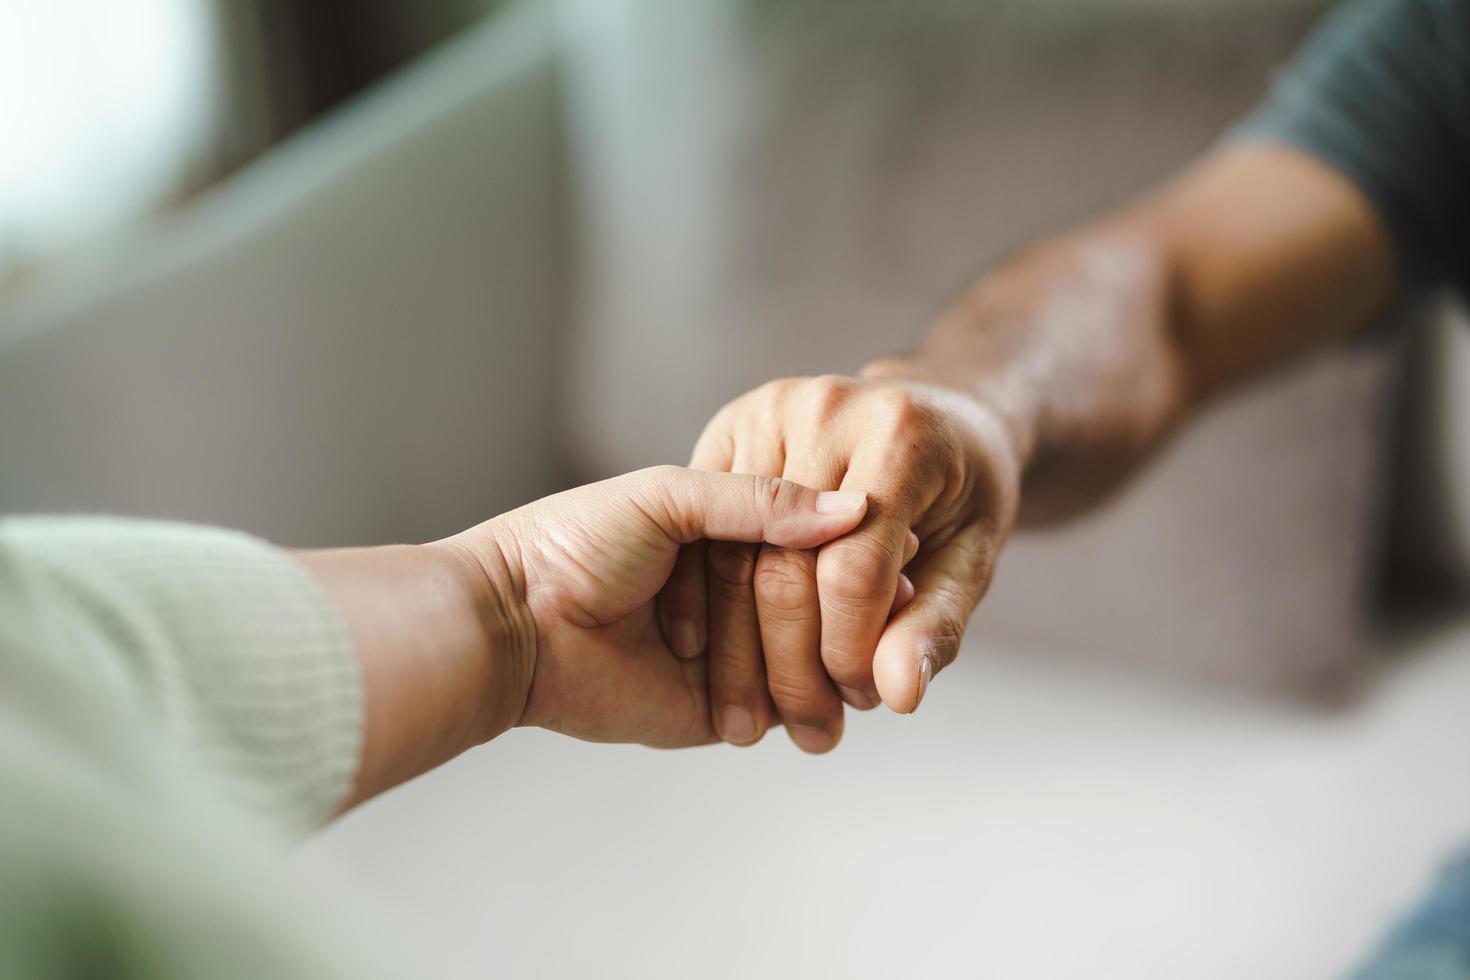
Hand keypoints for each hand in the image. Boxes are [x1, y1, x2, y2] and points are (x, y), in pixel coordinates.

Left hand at [449, 465, 868, 746]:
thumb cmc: (576, 543)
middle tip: (903, 607)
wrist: (513, 625)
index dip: (852, 547)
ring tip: (879, 656)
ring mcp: (728, 654)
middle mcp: (730, 594)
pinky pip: (780, 709)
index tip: (903, 546)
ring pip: (806, 659)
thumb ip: (758, 501)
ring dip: (840, 662)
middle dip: (856, 612)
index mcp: (719, 533)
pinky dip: (812, 705)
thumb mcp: (668, 496)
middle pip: (815, 603)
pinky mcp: (716, 711)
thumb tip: (854, 510)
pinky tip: (848, 696)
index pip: (806, 540)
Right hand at [659, 375, 1021, 750]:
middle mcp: (823, 410)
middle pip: (782, 565)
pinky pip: (704, 532)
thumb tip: (898, 696)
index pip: (853, 569)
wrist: (932, 412)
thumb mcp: (972, 557)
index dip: (851, 651)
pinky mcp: (727, 426)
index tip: (861, 702)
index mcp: (898, 435)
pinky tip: (719, 664)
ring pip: (731, 556)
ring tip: (762, 720)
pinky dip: (707, 606)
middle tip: (810, 730)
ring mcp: (766, 412)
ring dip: (739, 652)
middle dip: (792, 666)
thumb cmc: (961, 489)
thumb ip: (935, 625)